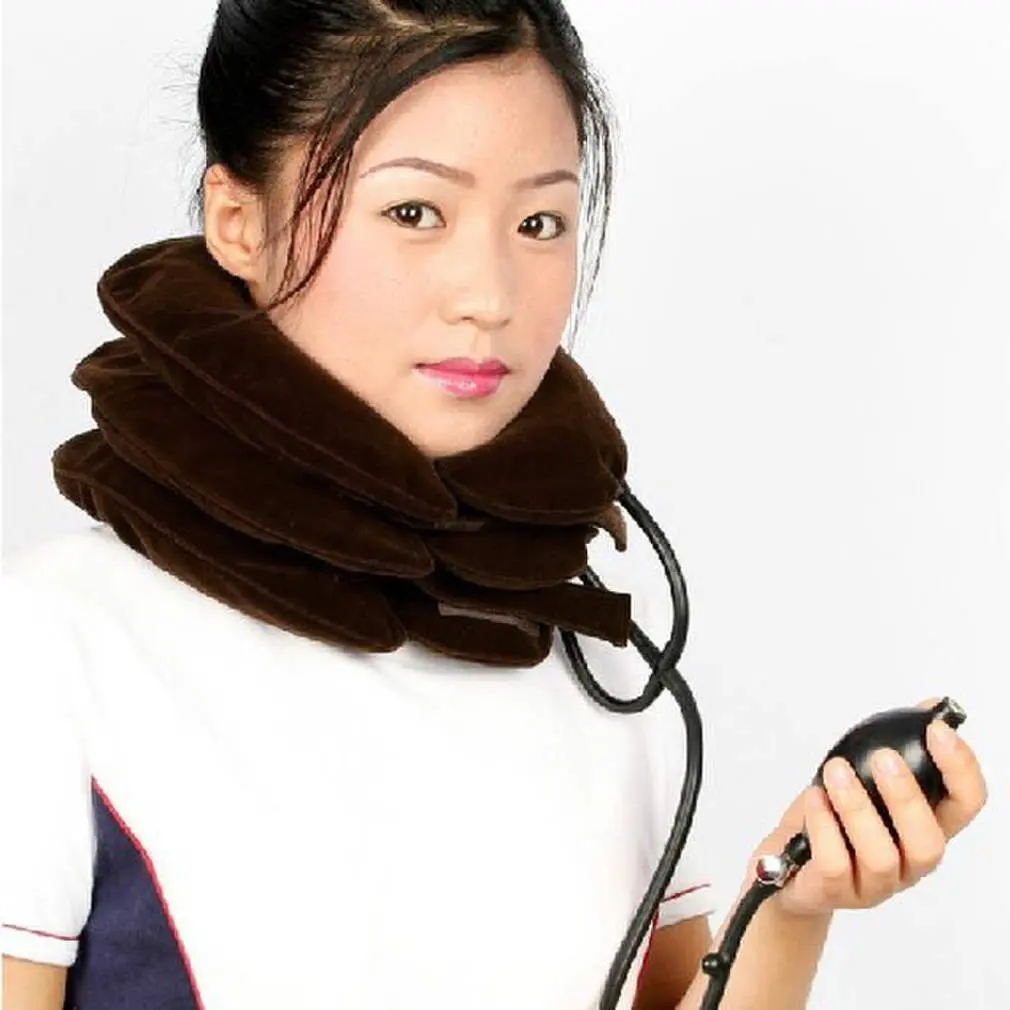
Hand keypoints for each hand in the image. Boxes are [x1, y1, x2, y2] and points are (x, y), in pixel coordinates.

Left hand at [749, 698, 987, 918]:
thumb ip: (897, 748)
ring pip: (880, 855)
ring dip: (856, 807)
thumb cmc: (830, 821)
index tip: (937, 730)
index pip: (966, 805)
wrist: (787, 872)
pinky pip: (834, 863)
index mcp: (923, 828)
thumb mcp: (863, 780)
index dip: (961, 768)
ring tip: (835, 771)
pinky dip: (823, 825)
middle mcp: (907, 862)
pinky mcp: (833, 891)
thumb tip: (932, 707)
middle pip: (929, 842)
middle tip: (882, 757)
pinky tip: (814, 798)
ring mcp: (871, 882)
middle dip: (906, 796)